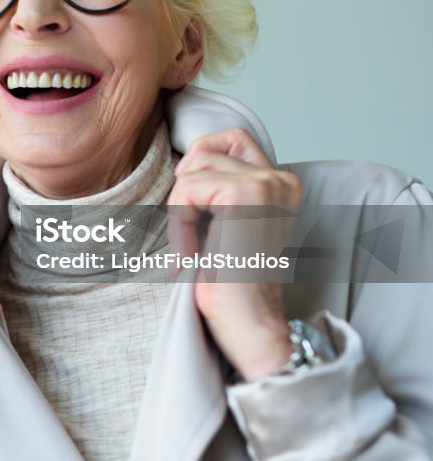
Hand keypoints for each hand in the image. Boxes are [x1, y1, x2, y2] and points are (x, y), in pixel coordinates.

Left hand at [168, 128, 300, 381]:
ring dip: (180, 211)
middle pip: (206, 148)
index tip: (196, 213)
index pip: (230, 138)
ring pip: (192, 170)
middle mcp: (281, 178)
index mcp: (280, 183)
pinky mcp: (246, 194)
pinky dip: (179, 223)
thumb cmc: (230, 280)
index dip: (199, 166)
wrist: (248, 322)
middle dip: (187, 187)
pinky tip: (191, 255)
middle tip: (193, 231)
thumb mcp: (223, 222)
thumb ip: (217, 187)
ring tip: (194, 248)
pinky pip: (187, 189)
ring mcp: (267, 183)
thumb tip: (183, 160)